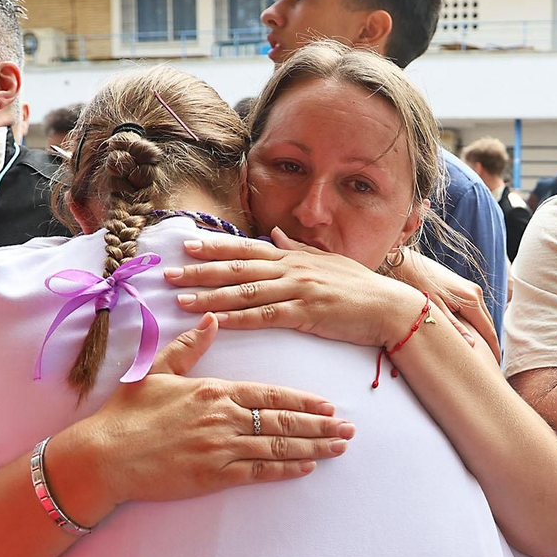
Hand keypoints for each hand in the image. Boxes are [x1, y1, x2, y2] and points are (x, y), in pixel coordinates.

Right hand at [52, 314, 354, 521]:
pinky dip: (286, 469)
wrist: (103, 456)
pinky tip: (307, 467)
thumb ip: (189, 347)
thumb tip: (213, 319)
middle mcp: (224, 418)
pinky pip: (259, 472)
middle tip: (349, 428)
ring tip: (339, 447)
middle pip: (284, 421)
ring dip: (313, 447)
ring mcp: (221, 448)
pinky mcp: (214, 476)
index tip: (329, 404)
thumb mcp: (156, 371)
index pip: (271, 394)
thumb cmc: (126, 413)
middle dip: (321, 425)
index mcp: (215, 391)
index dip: (304, 400)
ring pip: (278, 447)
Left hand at [165, 230, 424, 348]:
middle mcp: (292, 269)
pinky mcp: (305, 314)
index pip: (247, 248)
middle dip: (199, 270)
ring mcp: (298, 290)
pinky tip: (214, 322)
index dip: (215, 246)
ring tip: (178, 300)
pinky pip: (263, 316)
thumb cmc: (360, 288)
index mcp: (294, 257)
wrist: (390, 307)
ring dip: (209, 295)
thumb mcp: (328, 261)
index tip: (186, 244)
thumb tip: (273, 233)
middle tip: (167, 273)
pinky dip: (236, 319)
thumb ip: (297, 248)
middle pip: (237, 268)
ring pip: (244, 292)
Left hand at [388, 248, 501, 362]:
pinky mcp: (465, 289)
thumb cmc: (417, 286)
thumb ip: (454, 327)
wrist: (407, 264)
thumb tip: (472, 346)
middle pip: (489, 325)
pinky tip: (473, 338)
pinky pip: (476, 312)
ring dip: (484, 336)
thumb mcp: (434, 310)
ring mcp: (472, 289)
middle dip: (491, 345)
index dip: (493, 350)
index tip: (495, 367)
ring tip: (483, 356)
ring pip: (483, 319)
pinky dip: (477, 326)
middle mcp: (475, 293)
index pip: (488, 331)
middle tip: (491, 367)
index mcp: (471, 299)